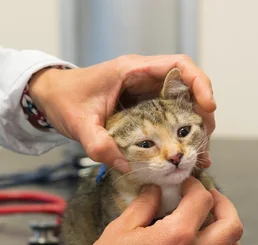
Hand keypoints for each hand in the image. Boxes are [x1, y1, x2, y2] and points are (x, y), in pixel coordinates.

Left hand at [28, 54, 215, 172]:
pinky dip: (177, 136)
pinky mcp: (141, 109)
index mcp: (133, 70)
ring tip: (199, 155)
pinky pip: (167, 119)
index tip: (207, 107)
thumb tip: (126, 167)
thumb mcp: (79, 123)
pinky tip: (182, 157)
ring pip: (181, 106)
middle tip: (203, 144)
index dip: (199, 83)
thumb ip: (98, 145)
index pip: (179, 65)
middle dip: (201, 115)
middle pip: (187, 89)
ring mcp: (144, 94)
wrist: (50, 97)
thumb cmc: (64, 100)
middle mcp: (144, 79)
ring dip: (192, 129)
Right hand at [72, 178, 243, 244]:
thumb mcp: (119, 229)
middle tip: (207, 201)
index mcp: (177, 235)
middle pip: (232, 225)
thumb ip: (143, 205)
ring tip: (210, 231)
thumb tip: (156, 191)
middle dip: (223, 205)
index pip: (203, 200)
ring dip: (228, 239)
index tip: (185, 186)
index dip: (195, 186)